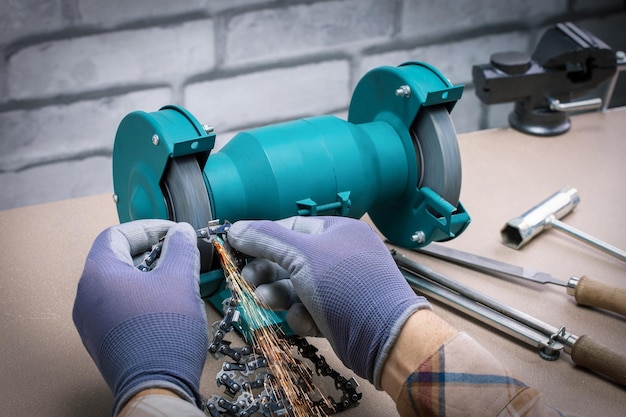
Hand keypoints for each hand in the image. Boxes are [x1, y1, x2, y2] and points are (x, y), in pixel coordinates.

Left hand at [72, 220, 207, 414]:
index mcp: (99, 273)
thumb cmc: (164, 330)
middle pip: (114, 259)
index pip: (117, 235)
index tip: (171, 233)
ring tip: (174, 278)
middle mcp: (85, 296)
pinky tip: (163, 305)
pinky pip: (116, 307)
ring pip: (116, 285)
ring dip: (145, 275)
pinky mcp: (99, 341)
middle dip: (148, 252)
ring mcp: (89, 321)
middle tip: (176, 253)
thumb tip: (181, 232)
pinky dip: (138, 297)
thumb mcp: (180, 280)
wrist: (155, 386)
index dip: (147, 229)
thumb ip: (180, 249)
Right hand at [227, 216, 429, 386]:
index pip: (290, 227)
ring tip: (265, 301)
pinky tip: (304, 320)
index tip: (235, 249)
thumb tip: (235, 228)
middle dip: (267, 272)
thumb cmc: (346, 286)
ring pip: (296, 287)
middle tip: (248, 282)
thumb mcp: (302, 255)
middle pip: (289, 259)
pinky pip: (308, 310)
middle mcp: (338, 256)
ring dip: (278, 294)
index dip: (262, 238)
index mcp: (336, 231)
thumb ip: (267, 240)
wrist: (385, 337)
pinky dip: (301, 316)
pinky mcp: (337, 314)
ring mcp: (339, 286)